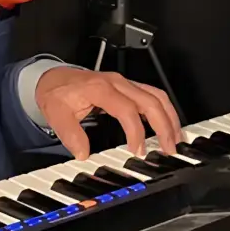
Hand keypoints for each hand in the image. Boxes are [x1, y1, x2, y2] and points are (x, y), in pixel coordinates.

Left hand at [34, 67, 180, 160]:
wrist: (54, 77)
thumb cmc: (58, 93)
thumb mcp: (56, 114)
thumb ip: (70, 134)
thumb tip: (83, 153)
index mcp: (101, 89)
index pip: (127, 109)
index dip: (136, 131)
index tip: (138, 150)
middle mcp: (117, 83)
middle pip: (151, 100)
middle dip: (164, 125)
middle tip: (169, 148)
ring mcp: (125, 83)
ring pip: (157, 96)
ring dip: (169, 117)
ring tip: (175, 138)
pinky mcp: (128, 86)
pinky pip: (153, 95)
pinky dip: (164, 110)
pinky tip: (167, 125)